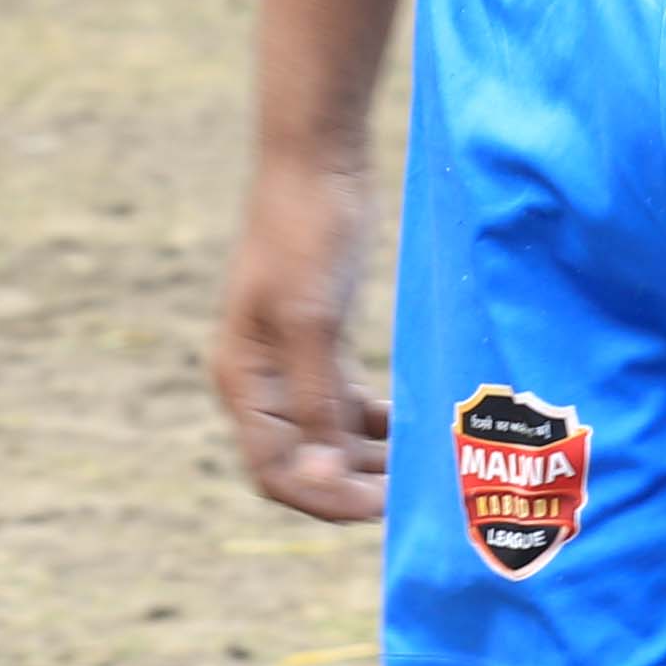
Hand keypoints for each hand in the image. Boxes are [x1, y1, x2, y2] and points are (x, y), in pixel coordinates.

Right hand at [208, 154, 389, 520]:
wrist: (317, 158)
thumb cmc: (306, 230)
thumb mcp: (313, 319)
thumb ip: (317, 399)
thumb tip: (322, 474)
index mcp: (243, 379)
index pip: (275, 470)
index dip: (324, 496)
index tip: (382, 506)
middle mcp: (261, 379)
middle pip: (302, 461)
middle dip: (352, 483)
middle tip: (414, 496)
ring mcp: (291, 360)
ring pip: (328, 434)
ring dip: (369, 457)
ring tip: (422, 469)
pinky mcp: (321, 339)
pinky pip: (346, 402)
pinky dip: (376, 421)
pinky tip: (414, 425)